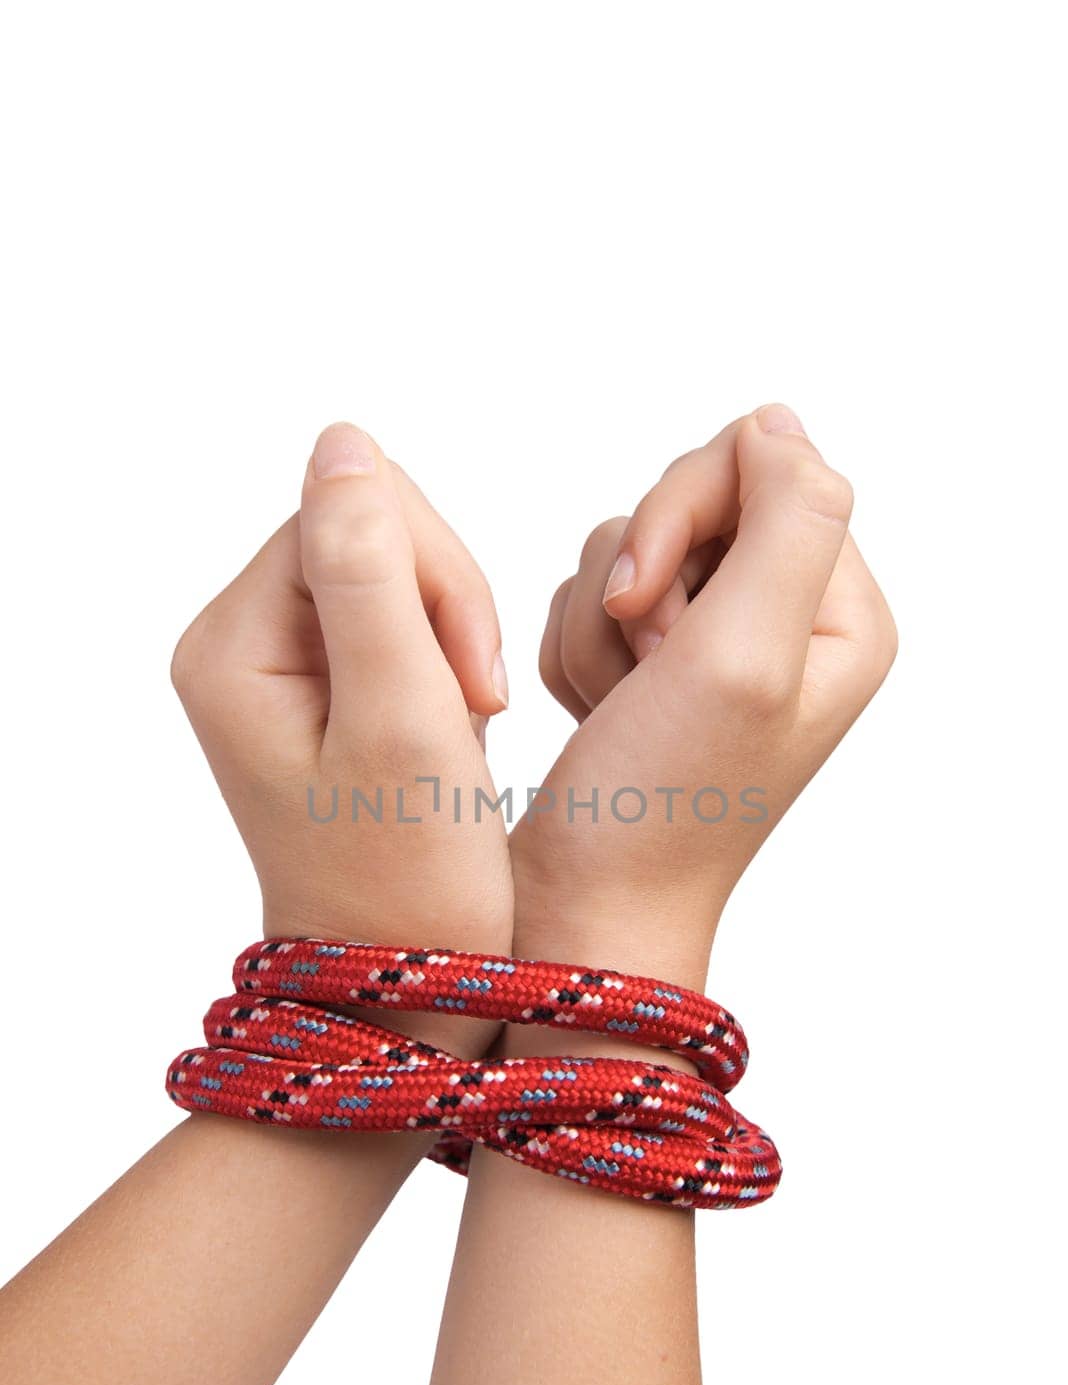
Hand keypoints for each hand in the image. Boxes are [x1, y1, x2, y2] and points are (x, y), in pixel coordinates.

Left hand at [171, 422, 513, 961]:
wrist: (408, 987)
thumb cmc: (409, 882)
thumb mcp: (400, 718)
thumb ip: (371, 574)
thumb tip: (341, 440)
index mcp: (232, 647)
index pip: (344, 515)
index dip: (434, 577)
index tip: (469, 684)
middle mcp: (238, 647)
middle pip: (366, 534)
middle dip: (444, 610)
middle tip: (469, 710)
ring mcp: (278, 670)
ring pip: (395, 576)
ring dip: (452, 644)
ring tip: (457, 735)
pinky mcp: (323, 693)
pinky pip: (401, 626)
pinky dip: (446, 672)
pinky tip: (447, 738)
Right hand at [511, 403, 896, 987]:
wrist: (582, 909)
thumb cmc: (662, 806)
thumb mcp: (745, 656)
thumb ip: (787, 518)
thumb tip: (774, 423)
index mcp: (839, 616)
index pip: (758, 467)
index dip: (678, 515)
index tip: (649, 612)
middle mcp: (786, 624)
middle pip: (689, 501)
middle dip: (634, 581)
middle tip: (639, 669)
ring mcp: (714, 647)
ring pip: (624, 550)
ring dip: (597, 628)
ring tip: (616, 710)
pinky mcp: (651, 669)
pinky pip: (586, 598)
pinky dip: (571, 653)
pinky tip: (595, 718)